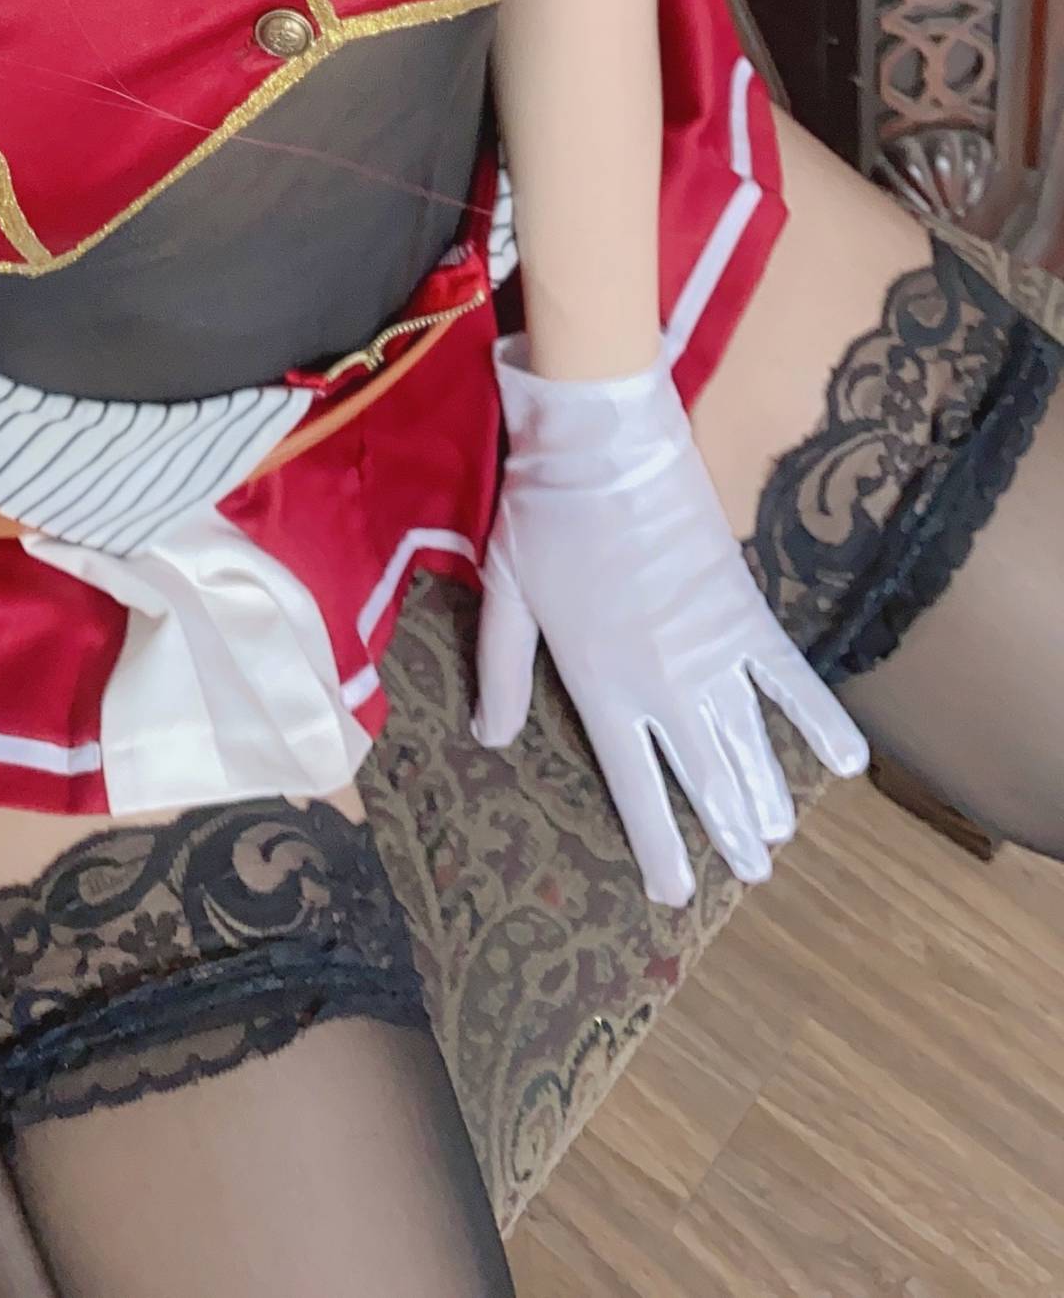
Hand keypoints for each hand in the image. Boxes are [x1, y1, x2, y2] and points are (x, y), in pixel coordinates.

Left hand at [471, 333, 868, 906]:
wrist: (602, 444)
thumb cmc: (543, 517)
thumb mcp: (505, 597)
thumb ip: (502, 673)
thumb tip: (488, 737)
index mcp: (602, 687)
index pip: (634, 787)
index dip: (659, 845)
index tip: (676, 892)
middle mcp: (663, 686)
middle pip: (704, 777)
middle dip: (728, 831)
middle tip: (751, 875)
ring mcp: (711, 653)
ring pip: (749, 743)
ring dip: (767, 794)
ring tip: (777, 836)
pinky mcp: (744, 612)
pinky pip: (790, 678)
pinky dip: (820, 719)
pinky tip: (846, 762)